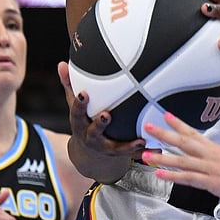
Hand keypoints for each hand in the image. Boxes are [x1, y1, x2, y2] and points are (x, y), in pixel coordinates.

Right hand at [58, 61, 139, 181]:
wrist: (89, 155)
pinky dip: (144, 152)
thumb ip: (70, 86)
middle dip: (99, 125)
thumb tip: (61, 64)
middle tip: (107, 115)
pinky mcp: (120, 156)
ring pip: (117, 149)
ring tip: (141, 140)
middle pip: (94, 133)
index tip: (84, 94)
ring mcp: (106, 149)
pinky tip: (157, 147)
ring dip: (128, 146)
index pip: (77, 114)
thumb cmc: (84, 122)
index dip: (79, 104)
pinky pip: (133, 156)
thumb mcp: (74, 107)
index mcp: (81, 126)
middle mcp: (92, 139)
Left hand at [141, 112, 219, 208]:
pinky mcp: (213, 182)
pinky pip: (189, 178)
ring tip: (146, 154)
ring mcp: (211, 168)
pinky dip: (173, 175)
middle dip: (164, 133)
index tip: (166, 115)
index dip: (179, 124)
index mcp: (216, 151)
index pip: (194, 133)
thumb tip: (207, 164)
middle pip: (184, 141)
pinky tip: (161, 174)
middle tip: (148, 126)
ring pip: (182, 160)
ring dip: (162, 156)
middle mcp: (211, 156)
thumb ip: (216, 162)